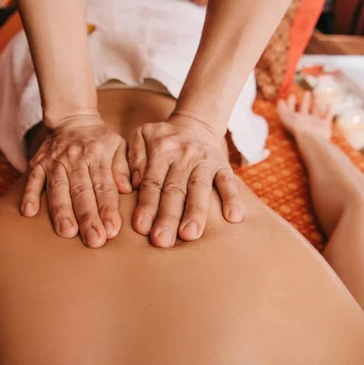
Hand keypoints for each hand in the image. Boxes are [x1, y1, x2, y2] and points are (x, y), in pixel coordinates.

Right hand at [21, 117, 131, 247]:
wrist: (72, 118)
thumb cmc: (99, 140)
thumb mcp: (118, 146)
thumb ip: (123, 167)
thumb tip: (126, 189)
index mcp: (98, 156)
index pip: (104, 186)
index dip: (108, 209)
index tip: (112, 230)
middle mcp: (76, 159)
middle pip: (82, 192)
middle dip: (88, 217)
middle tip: (94, 240)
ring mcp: (55, 161)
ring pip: (58, 189)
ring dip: (62, 211)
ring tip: (67, 232)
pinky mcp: (37, 163)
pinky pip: (32, 179)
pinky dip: (29, 194)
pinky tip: (28, 212)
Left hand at [127, 114, 242, 247]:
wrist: (195, 124)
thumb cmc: (161, 139)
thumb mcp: (140, 136)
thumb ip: (132, 158)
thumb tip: (130, 184)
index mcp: (160, 150)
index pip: (152, 182)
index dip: (147, 205)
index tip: (142, 227)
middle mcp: (183, 155)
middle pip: (175, 189)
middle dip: (168, 216)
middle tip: (162, 240)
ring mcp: (205, 161)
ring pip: (200, 188)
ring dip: (195, 212)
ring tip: (190, 234)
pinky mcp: (223, 165)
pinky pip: (229, 182)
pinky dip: (232, 198)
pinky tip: (233, 217)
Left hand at [277, 91, 332, 140]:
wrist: (311, 139)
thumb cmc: (297, 128)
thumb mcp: (286, 117)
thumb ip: (282, 109)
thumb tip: (279, 101)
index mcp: (295, 120)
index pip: (291, 110)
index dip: (290, 102)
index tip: (292, 95)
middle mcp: (305, 121)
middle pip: (304, 109)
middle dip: (305, 100)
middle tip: (306, 92)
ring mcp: (315, 124)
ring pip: (316, 112)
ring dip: (316, 104)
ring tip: (317, 96)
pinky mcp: (325, 126)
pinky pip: (327, 117)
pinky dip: (329, 111)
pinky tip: (330, 104)